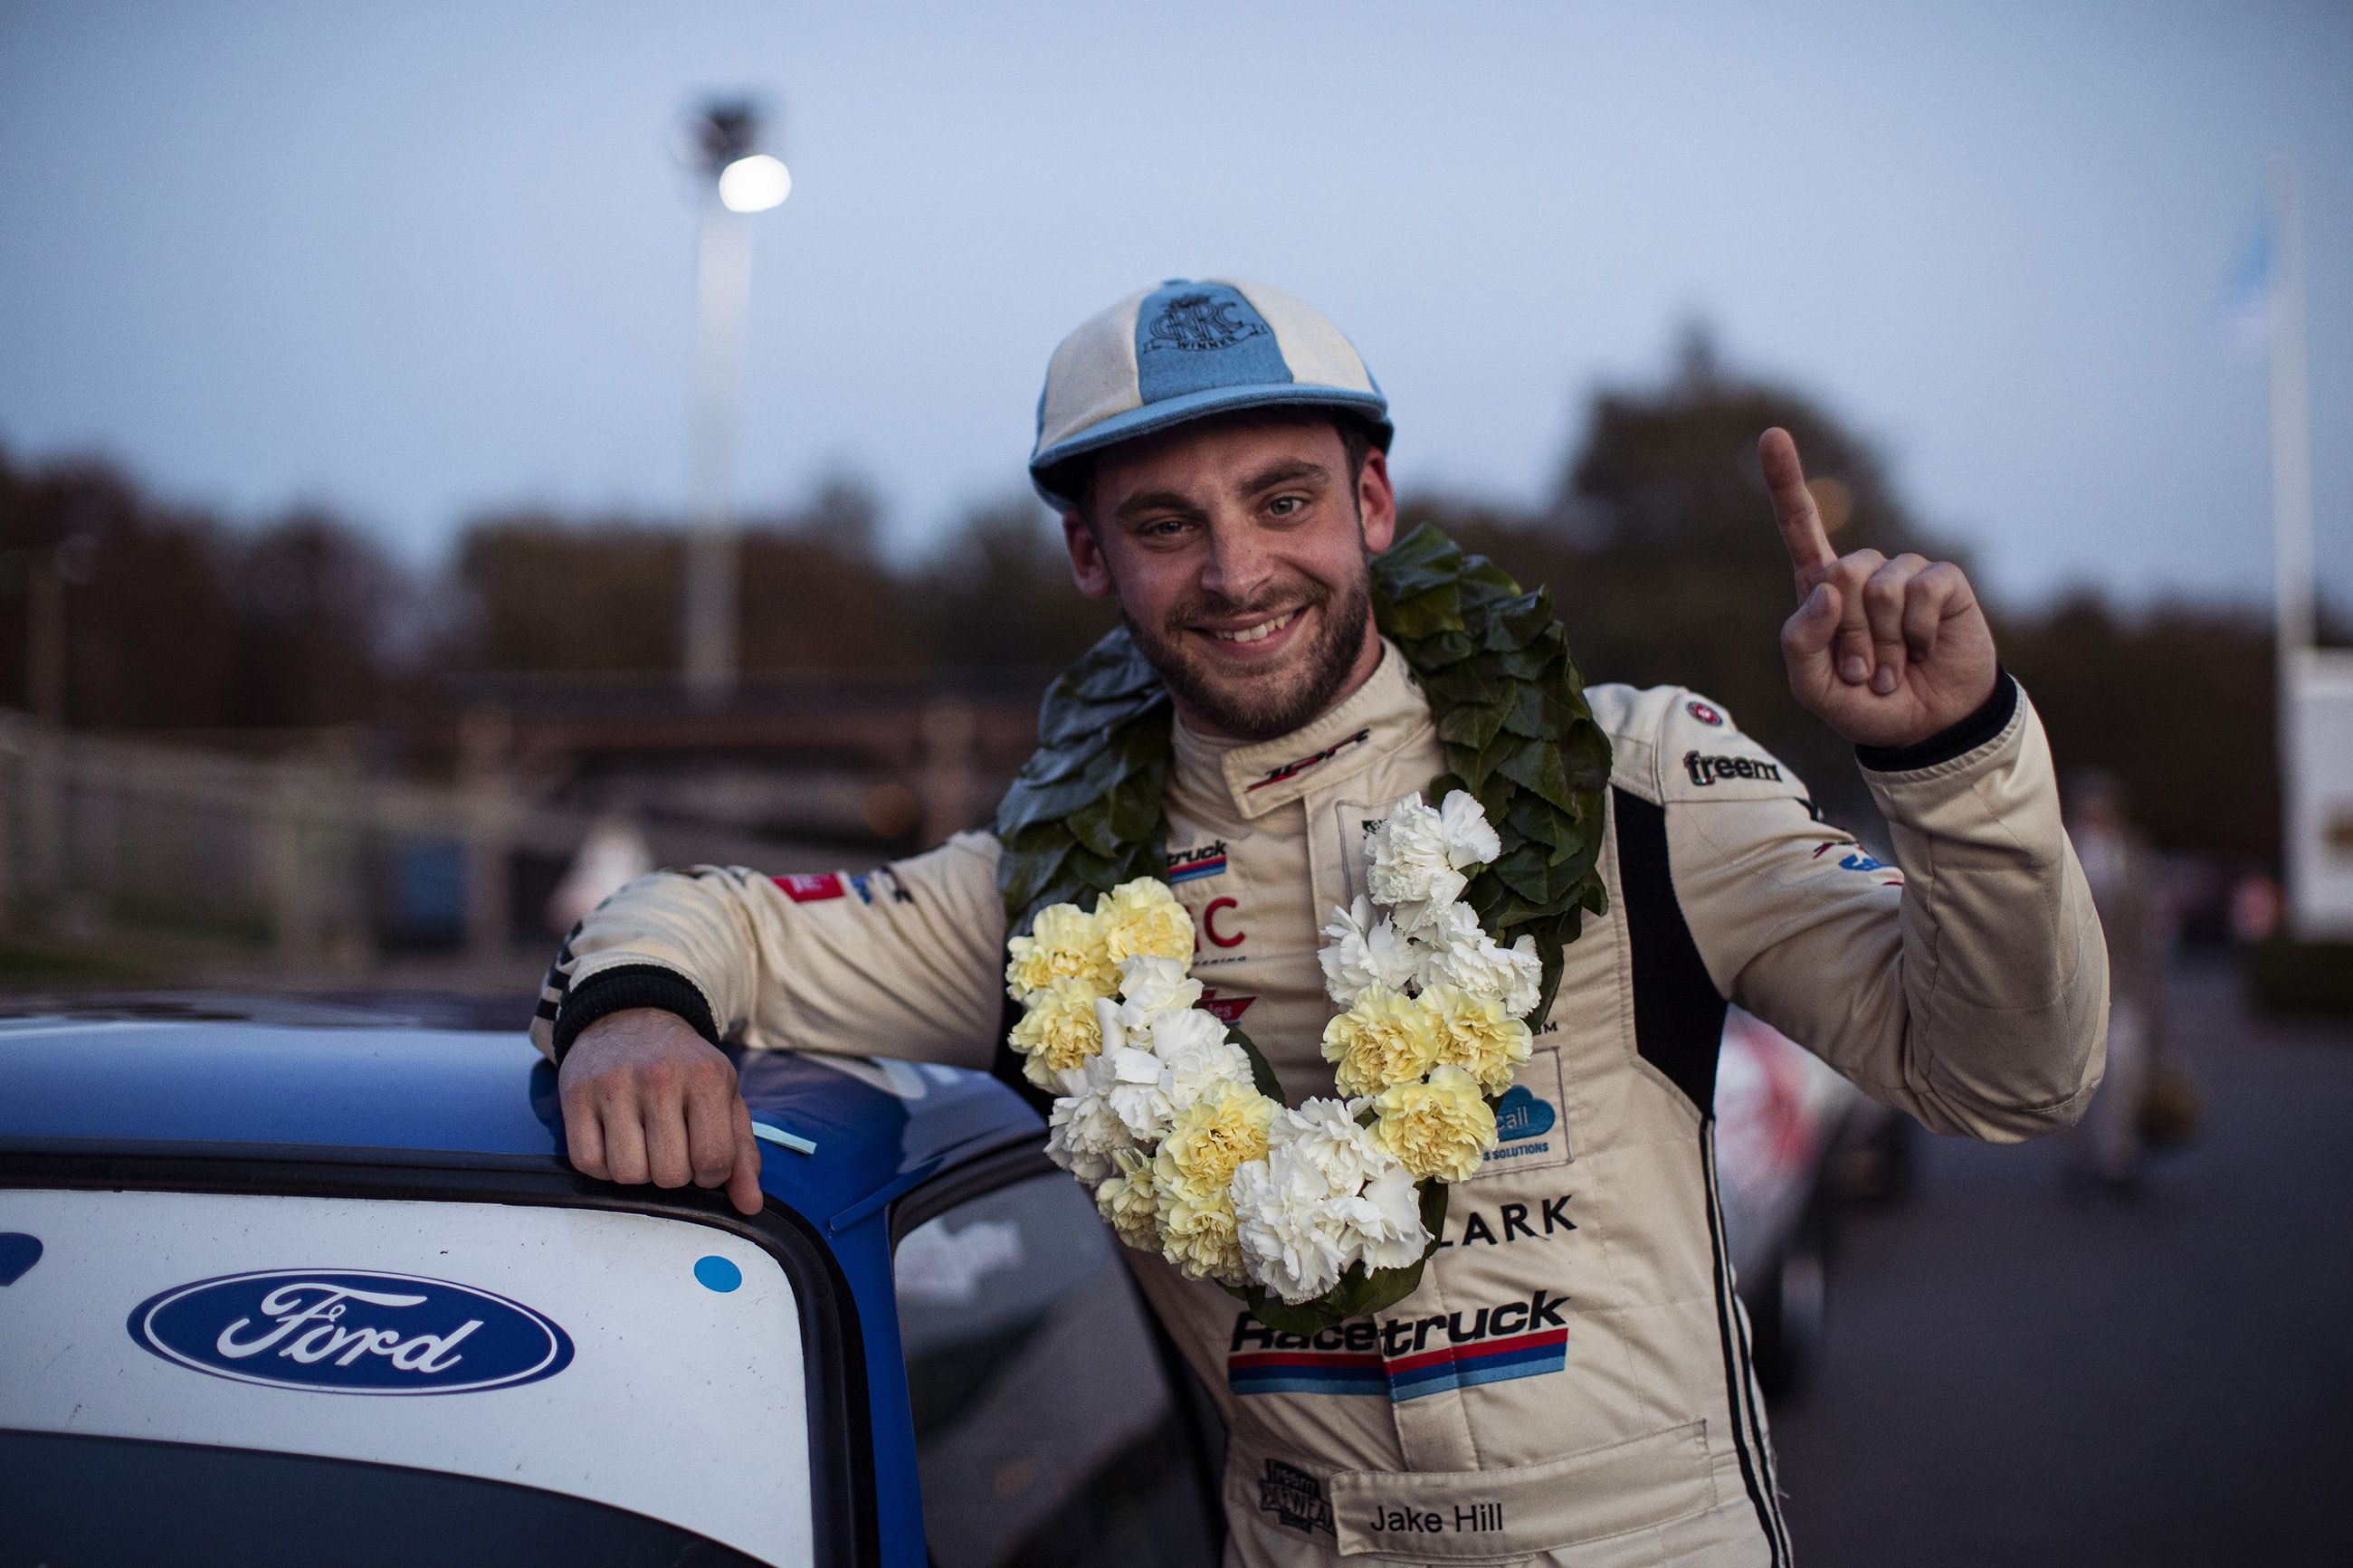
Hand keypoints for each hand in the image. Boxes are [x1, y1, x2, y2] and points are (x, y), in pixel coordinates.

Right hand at [558, 1008, 763, 1215]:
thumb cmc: (684, 1067)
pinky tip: (615, 1140)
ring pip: (627, 1175)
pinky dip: (603, 1165)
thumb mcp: (724, 1097)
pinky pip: (588, 1163)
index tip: (703, 1156)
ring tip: (643, 1143)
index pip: (714, 1162)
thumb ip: (742, 1153)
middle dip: (674, 1174)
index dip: (711, 1174)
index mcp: (707, 1077)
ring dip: (637, 1172)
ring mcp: (614, 1085)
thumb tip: (750, 1206)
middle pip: (669, 1175)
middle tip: (671, 1146)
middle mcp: (660, 1078)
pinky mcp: (576, 1096)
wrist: (629, 1018)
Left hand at [1764, 428, 1996, 748]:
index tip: (1772, 435)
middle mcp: (1862, 572)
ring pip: (1879, 586)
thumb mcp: (1812, 687)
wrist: (1926, 729)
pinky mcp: (1943, 582)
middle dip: (1846, 634)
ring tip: (1891, 669)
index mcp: (1820, 588)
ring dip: (1883, 642)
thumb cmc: (1863, 704)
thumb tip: (1826, 586)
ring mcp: (1905, 573)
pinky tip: (1925, 650)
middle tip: (1861, 671)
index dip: (1785, 480)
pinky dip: (1917, 631)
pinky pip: (1921, 589)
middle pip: (1839, 572)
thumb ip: (1800, 642)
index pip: (1800, 525)